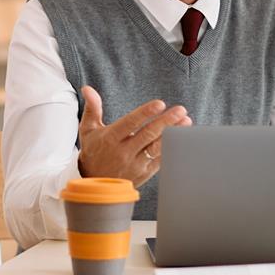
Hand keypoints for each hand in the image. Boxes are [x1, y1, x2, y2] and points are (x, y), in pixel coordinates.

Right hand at [75, 86, 190, 185]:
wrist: (95, 185)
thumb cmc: (93, 152)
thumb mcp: (88, 130)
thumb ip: (92, 108)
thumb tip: (88, 89)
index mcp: (111, 138)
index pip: (130, 123)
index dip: (145, 113)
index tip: (160, 104)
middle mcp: (123, 152)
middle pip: (148, 134)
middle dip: (166, 121)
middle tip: (180, 110)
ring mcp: (135, 164)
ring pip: (157, 147)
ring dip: (173, 134)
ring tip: (186, 122)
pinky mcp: (144, 173)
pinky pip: (161, 160)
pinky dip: (172, 148)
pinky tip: (182, 138)